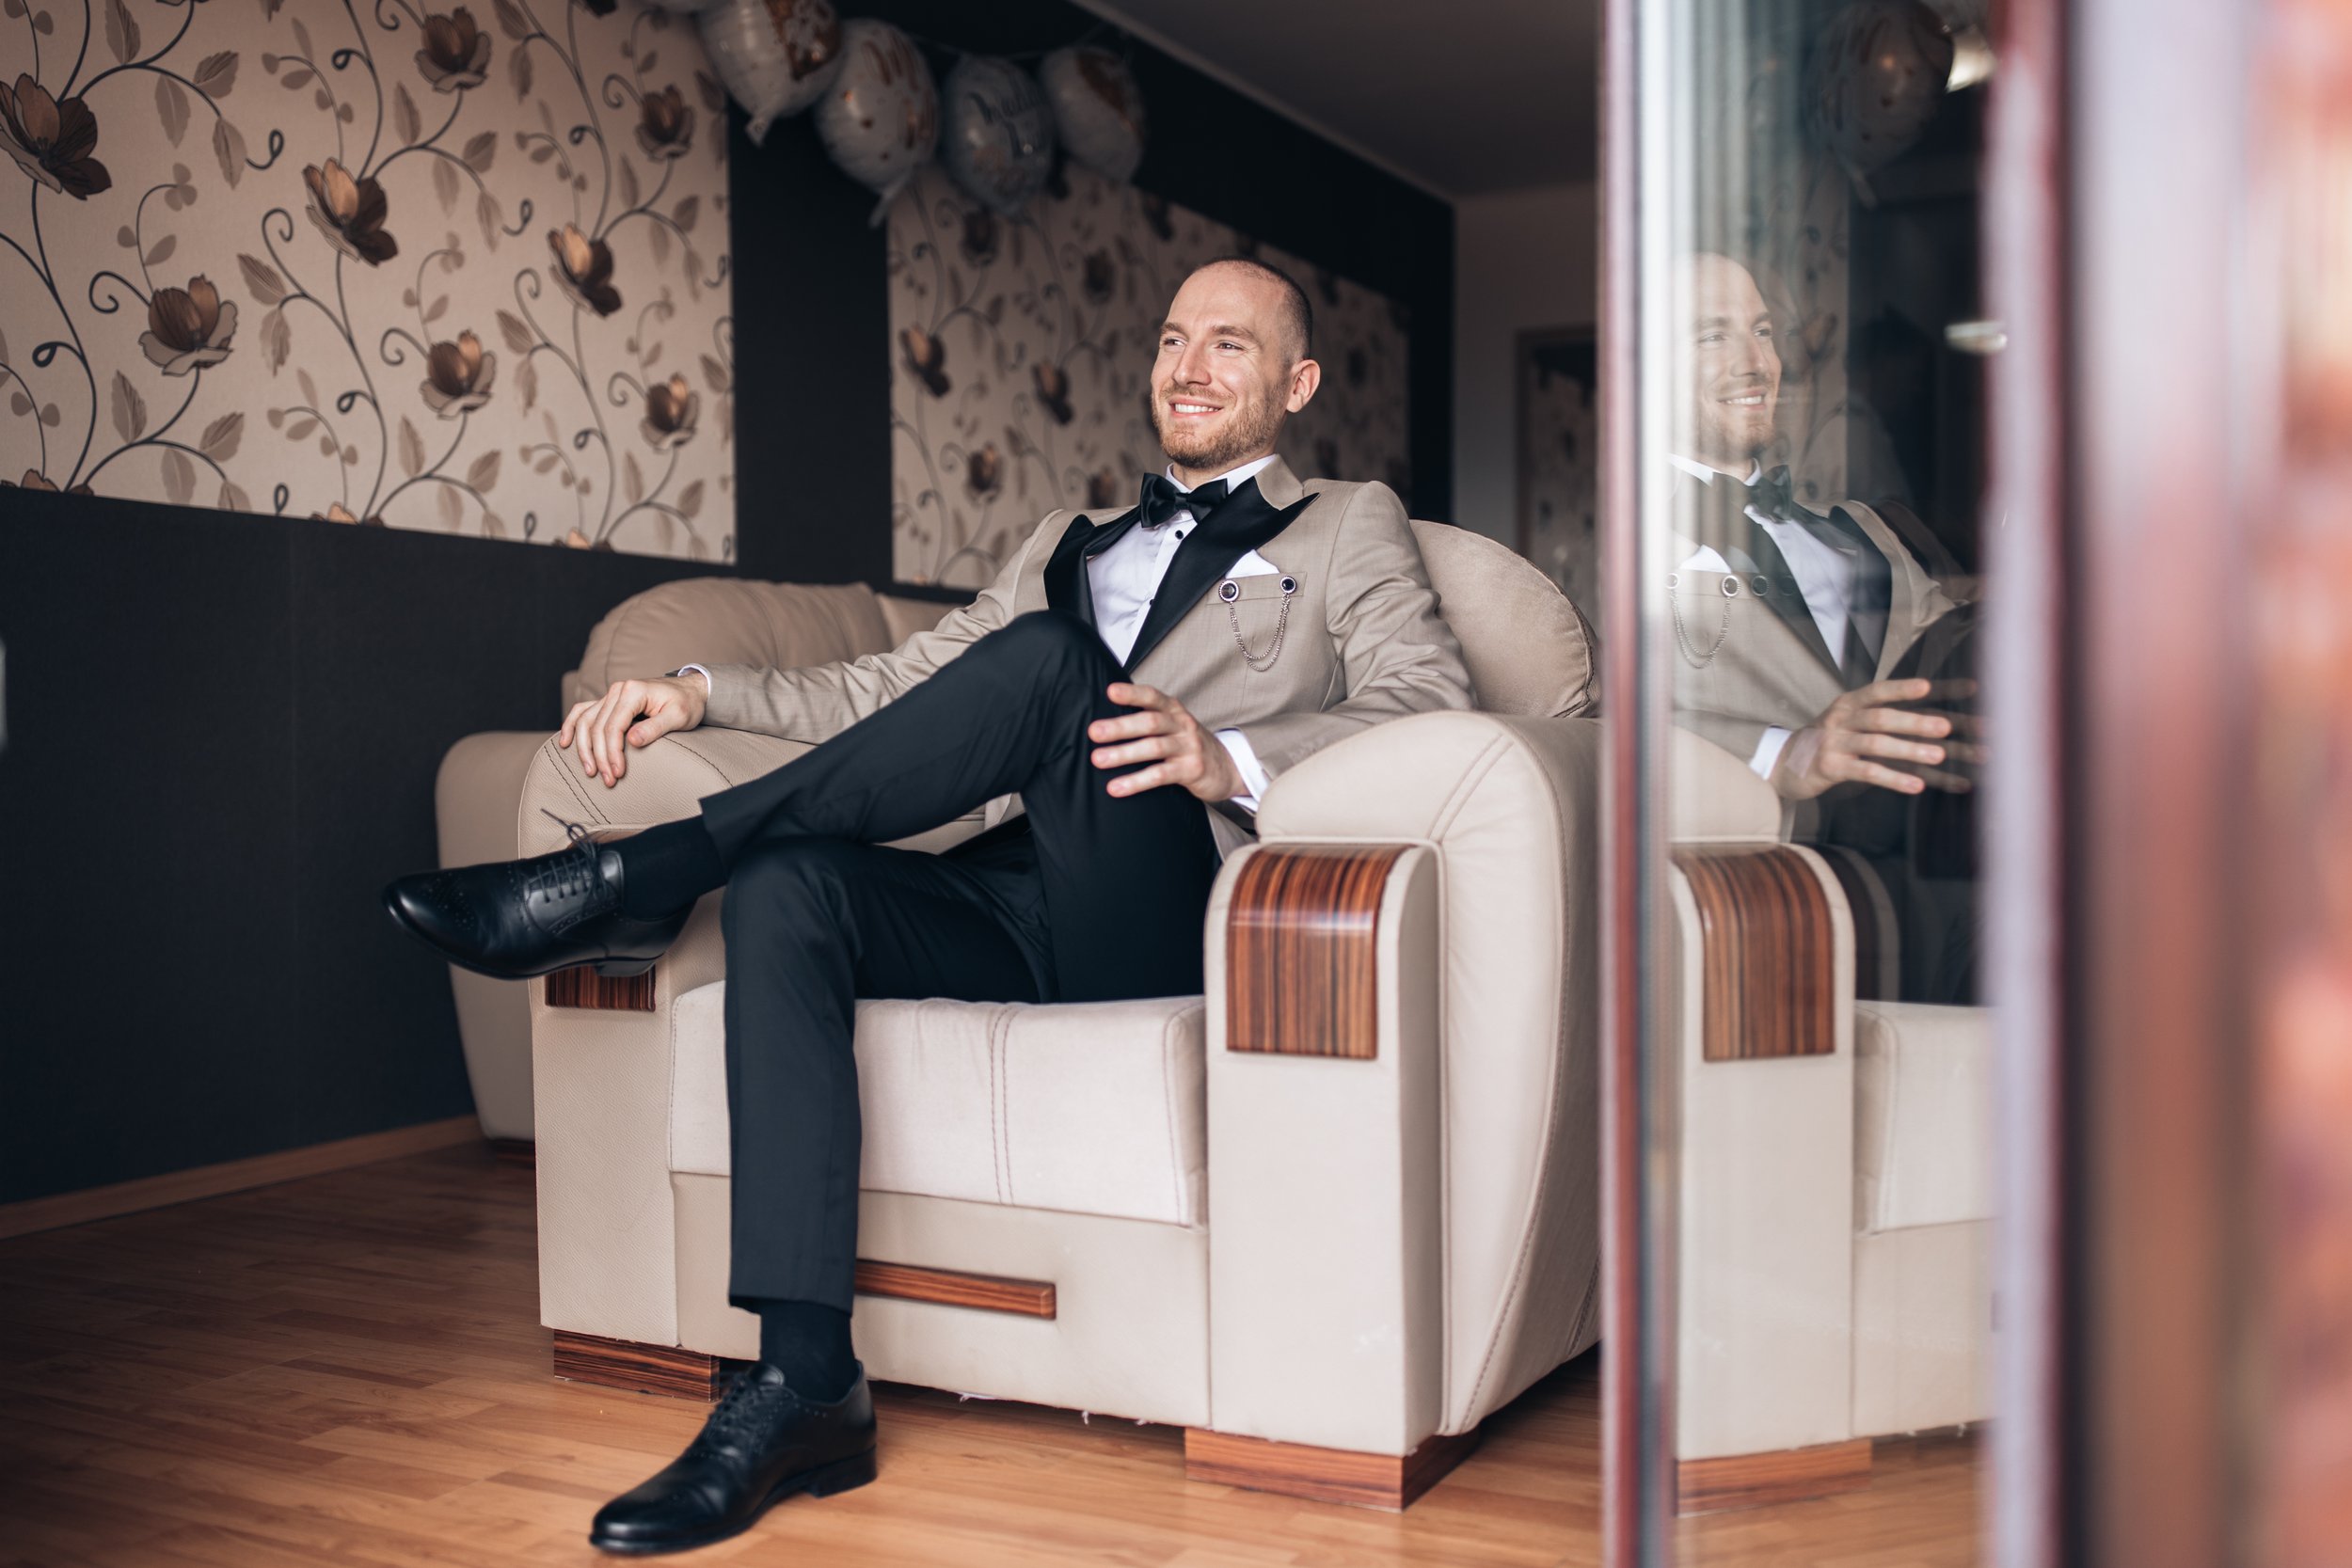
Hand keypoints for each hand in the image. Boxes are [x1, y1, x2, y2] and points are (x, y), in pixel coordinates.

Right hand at [558, 674, 706, 786]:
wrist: (690, 689)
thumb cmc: (687, 703)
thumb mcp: (678, 716)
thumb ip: (655, 728)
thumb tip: (631, 742)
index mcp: (633, 691)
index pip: (614, 726)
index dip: (612, 752)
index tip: (617, 773)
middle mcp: (617, 690)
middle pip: (598, 727)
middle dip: (600, 757)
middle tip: (608, 780)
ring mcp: (611, 695)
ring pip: (586, 721)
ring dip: (584, 748)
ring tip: (590, 771)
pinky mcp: (609, 702)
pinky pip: (583, 712)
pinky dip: (571, 726)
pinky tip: (565, 742)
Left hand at [1088, 682, 1243, 801]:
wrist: (1226, 768)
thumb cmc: (1188, 745)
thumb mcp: (1173, 726)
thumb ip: (1148, 719)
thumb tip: (1105, 721)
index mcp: (1173, 710)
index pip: (1152, 697)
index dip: (1132, 693)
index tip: (1110, 691)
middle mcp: (1182, 725)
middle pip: (1150, 722)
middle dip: (1120, 727)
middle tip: (1094, 732)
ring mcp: (1188, 747)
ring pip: (1153, 748)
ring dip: (1123, 753)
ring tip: (1098, 759)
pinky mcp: (1191, 770)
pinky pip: (1160, 775)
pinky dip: (1136, 782)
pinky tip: (1116, 788)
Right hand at [1771, 678, 1981, 799]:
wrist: (1784, 764)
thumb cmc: (1827, 742)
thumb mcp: (1847, 722)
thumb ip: (1877, 717)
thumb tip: (1925, 716)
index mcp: (1847, 704)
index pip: (1877, 691)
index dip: (1902, 688)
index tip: (1928, 686)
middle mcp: (1839, 720)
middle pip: (1880, 718)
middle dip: (1914, 722)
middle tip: (1945, 727)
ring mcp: (1833, 744)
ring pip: (1875, 744)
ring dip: (1909, 749)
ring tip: (1938, 755)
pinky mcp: (1830, 768)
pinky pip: (1866, 772)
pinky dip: (1894, 778)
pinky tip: (1915, 786)